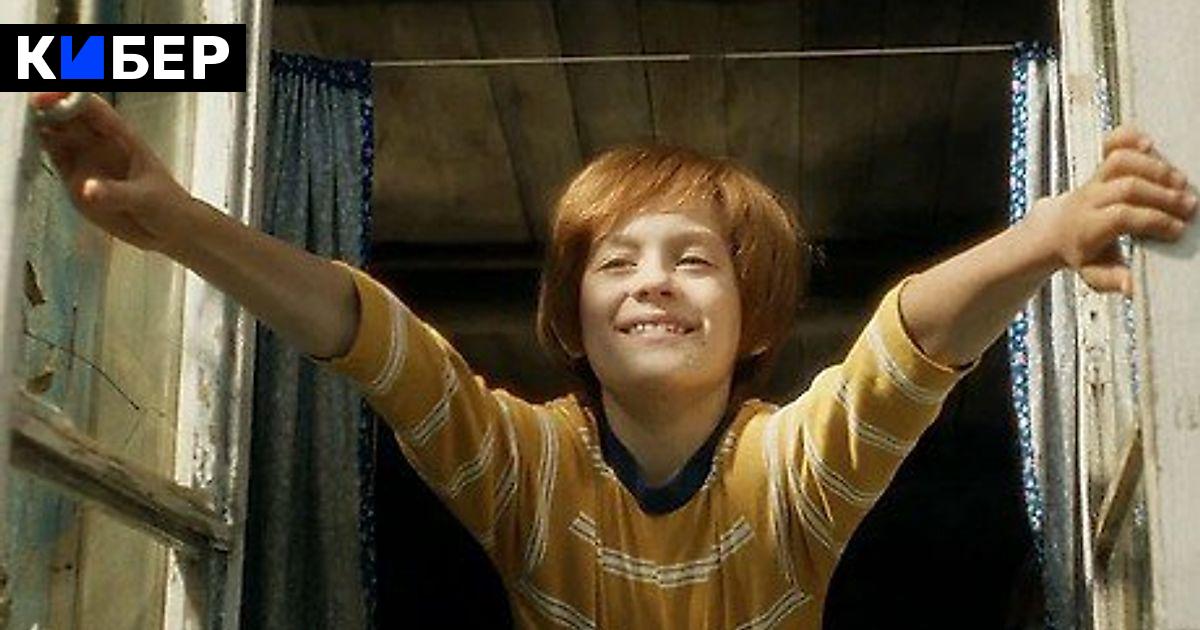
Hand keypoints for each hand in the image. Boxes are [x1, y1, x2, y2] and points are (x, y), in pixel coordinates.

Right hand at [30, 92, 195, 254]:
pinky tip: (29, 148)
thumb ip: (116, 194)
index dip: (70, 99)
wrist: (171, 231)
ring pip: (58, 135)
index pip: (93, 109)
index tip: (48, 100)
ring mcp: (88, 160)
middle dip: (50, 111)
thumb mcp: (145, 200)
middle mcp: (101, 143)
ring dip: (42, 128)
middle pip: (70, 117)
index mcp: (123, 138)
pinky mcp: (77, 179)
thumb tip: (87, 189)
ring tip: (28, 130)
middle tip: (34, 115)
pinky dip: (41, 149)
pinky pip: (55, 157)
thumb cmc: (168, 207)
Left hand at [1031, 126, 1196, 295]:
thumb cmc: (1082, 253)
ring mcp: (1094, 178)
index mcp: (1087, 226)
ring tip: (1181, 182)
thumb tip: (1132, 287)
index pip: (1122, 216)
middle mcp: (1089, 198)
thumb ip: (1111, 280)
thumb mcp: (1093, 273)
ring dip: (1155, 168)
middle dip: (1161, 195)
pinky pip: (1111, 144)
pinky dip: (1130, 138)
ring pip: (1121, 161)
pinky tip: (1151, 144)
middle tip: (1191, 206)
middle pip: (1127, 187)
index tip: (1178, 229)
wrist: (1057, 230)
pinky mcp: (1100, 165)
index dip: (1153, 220)